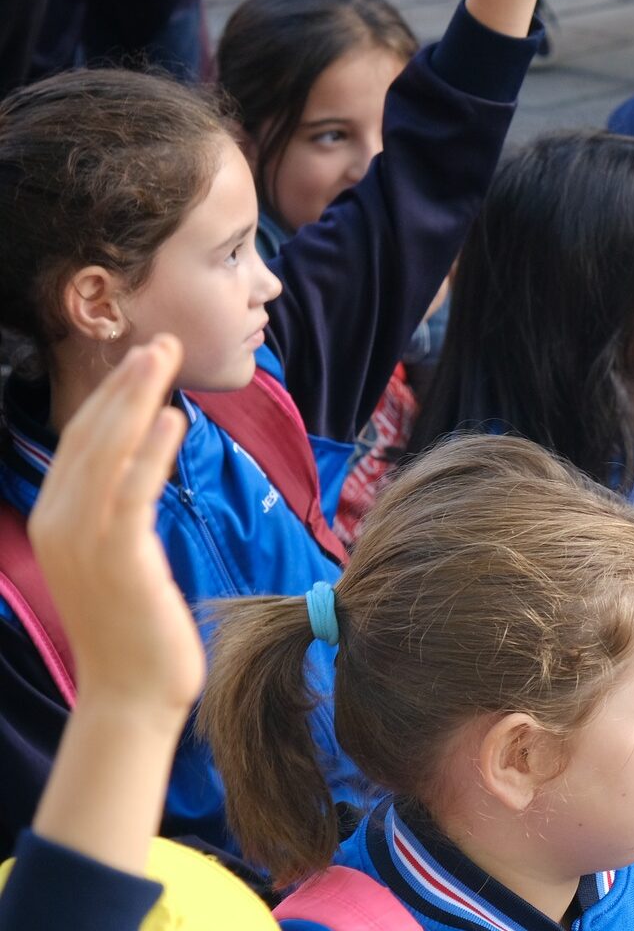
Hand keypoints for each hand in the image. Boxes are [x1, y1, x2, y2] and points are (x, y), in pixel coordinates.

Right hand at [29, 337, 199, 726]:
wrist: (131, 694)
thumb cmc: (132, 629)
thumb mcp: (114, 561)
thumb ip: (116, 517)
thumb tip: (137, 474)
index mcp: (57, 521)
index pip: (81, 444)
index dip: (109, 397)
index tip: (140, 360)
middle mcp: (60, 524)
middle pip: (91, 436)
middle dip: (125, 384)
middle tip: (160, 340)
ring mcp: (85, 541)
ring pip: (109, 453)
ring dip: (138, 400)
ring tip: (166, 358)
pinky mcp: (119, 558)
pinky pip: (133, 492)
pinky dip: (151, 451)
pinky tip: (175, 419)